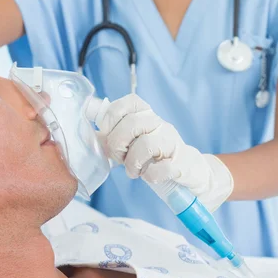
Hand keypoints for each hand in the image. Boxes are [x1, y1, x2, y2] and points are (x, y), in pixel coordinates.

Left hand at [98, 94, 233, 211]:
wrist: (188, 172)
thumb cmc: (154, 156)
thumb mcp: (132, 142)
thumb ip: (111, 137)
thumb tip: (89, 135)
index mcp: (146, 115)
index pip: (129, 102)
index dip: (113, 116)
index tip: (108, 132)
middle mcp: (159, 123)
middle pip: (132, 124)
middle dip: (118, 145)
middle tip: (120, 158)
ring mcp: (172, 141)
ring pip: (146, 144)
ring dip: (133, 163)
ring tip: (134, 171)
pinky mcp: (181, 162)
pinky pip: (161, 168)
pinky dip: (150, 175)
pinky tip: (150, 176)